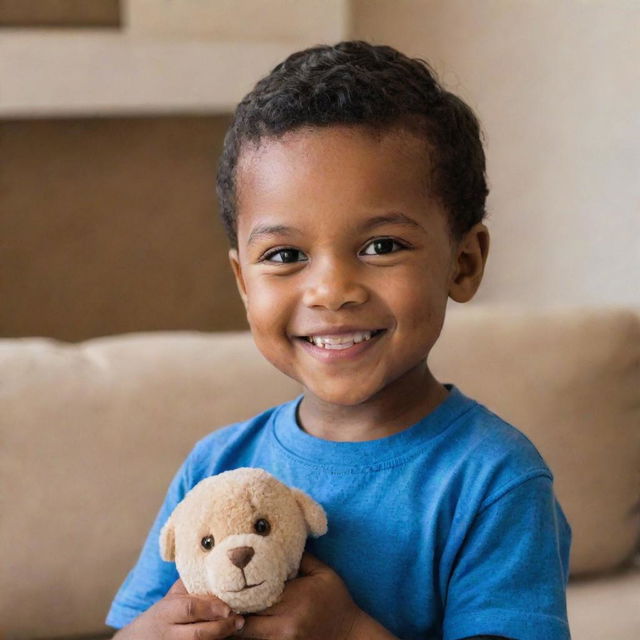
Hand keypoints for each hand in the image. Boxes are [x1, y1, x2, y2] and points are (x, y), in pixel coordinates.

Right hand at [113, 578, 245, 639]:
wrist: (139, 639)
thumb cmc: (164, 612)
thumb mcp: (173, 595)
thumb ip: (192, 584)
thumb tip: (220, 568)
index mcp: (167, 611)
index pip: (189, 609)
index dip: (210, 609)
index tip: (228, 608)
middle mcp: (169, 633)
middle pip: (198, 634)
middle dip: (221, 627)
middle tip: (240, 619)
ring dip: (221, 637)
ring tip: (237, 627)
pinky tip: (226, 636)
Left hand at [234, 552, 362, 639]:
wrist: (350, 636)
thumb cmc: (336, 601)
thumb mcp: (323, 573)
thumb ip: (301, 558)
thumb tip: (278, 542)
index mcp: (292, 600)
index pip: (253, 594)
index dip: (235, 589)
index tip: (225, 579)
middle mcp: (283, 625)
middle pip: (244, 617)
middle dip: (230, 606)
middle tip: (218, 593)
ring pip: (246, 633)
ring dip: (235, 621)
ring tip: (224, 608)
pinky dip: (248, 631)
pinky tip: (240, 621)